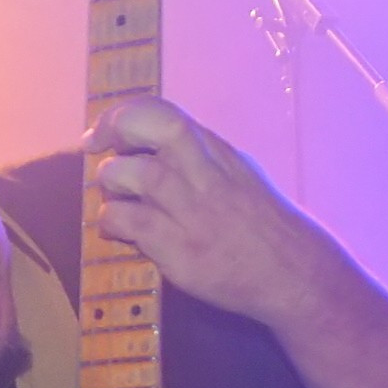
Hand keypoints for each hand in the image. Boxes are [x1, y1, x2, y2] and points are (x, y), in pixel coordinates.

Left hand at [82, 96, 344, 330]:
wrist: (290, 273)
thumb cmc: (260, 224)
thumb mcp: (237, 174)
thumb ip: (198, 158)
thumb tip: (149, 147)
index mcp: (217, 153)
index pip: (166, 114)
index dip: (123, 115)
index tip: (101, 132)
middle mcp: (205, 174)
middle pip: (151, 129)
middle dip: (114, 130)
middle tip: (98, 152)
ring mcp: (193, 211)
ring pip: (135, 175)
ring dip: (111, 183)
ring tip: (116, 198)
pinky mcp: (181, 249)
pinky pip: (131, 223)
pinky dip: (113, 221)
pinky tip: (116, 230)